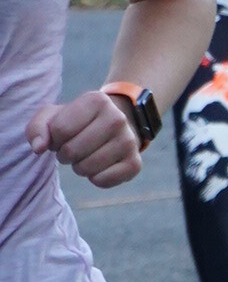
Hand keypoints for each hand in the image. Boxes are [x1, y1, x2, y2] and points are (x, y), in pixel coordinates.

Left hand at [26, 89, 143, 188]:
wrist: (115, 126)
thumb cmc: (77, 122)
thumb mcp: (54, 117)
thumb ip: (37, 128)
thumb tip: (38, 148)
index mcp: (97, 100)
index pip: (60, 130)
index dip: (54, 138)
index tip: (63, 135)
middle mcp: (117, 119)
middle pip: (72, 151)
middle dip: (65, 154)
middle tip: (73, 148)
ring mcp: (129, 141)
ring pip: (86, 169)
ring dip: (79, 167)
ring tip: (86, 156)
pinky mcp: (135, 163)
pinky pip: (102, 181)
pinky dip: (94, 178)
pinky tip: (100, 166)